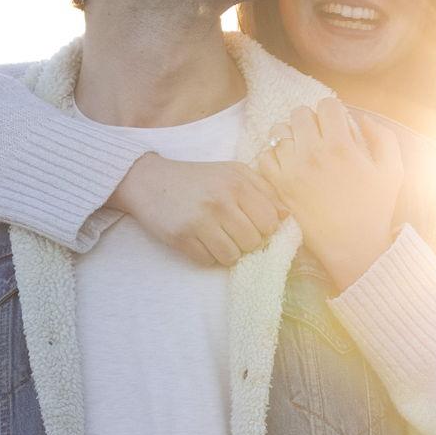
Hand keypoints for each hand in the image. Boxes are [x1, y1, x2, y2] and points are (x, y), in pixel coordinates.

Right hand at [109, 154, 284, 266]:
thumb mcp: (233, 173)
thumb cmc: (198, 179)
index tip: (252, 225)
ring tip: (217, 237)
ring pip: (233, 256)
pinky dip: (207, 256)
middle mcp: (221, 201)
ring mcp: (200, 221)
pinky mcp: (181, 238)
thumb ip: (263, 190)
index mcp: (237, 183)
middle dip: (246, 242)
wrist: (149, 180)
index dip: (265, 229)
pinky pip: (208, 262)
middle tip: (232, 232)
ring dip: (228, 252)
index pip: (270, 222)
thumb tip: (286, 217)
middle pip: (253, 242)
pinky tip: (200, 241)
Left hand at [257, 100, 403, 292]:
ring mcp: (292, 170)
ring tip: (301, 149)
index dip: (333, 112)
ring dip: (290, 135)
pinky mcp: (279, 186)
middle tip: (318, 137)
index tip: (336, 126)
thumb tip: (361, 118)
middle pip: (299, 113)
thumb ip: (383, 137)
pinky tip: (288, 164)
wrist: (353, 247)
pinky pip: (265, 155)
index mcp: (341, 146)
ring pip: (279, 131)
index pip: (327, 104)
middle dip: (311, 121)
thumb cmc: (374, 209)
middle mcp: (313, 153)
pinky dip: (274, 155)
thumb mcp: (392, 170)